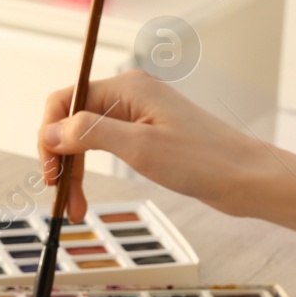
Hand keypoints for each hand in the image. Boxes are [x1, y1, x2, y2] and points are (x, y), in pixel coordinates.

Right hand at [37, 68, 290, 222]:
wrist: (246, 178)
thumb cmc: (204, 160)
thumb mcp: (139, 148)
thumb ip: (90, 134)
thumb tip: (51, 131)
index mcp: (126, 88)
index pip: (65, 100)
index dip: (49, 135)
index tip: (49, 172)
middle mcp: (129, 96)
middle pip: (72, 121)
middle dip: (62, 161)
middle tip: (61, 200)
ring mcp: (138, 116)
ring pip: (86, 139)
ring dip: (74, 172)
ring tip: (74, 208)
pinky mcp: (147, 136)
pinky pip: (105, 149)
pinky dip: (91, 173)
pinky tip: (87, 195)